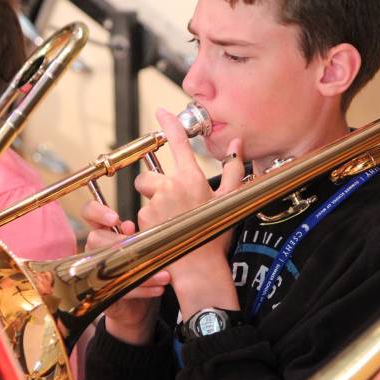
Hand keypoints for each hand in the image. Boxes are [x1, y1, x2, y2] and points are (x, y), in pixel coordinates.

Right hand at [82, 200, 169, 343]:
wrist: (138, 306)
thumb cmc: (140, 267)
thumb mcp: (143, 246)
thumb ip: (138, 234)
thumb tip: (128, 226)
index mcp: (104, 232)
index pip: (89, 213)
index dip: (97, 211)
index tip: (115, 218)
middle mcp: (95, 250)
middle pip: (96, 238)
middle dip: (122, 243)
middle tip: (146, 250)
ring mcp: (95, 273)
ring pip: (111, 264)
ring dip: (142, 270)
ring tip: (165, 275)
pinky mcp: (102, 294)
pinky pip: (122, 288)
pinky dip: (144, 287)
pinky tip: (159, 288)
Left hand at [135, 108, 244, 318]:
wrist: (199, 268)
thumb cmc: (216, 234)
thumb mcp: (230, 200)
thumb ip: (233, 169)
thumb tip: (237, 144)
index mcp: (191, 178)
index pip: (178, 143)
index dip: (169, 124)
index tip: (161, 112)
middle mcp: (170, 187)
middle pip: (149, 174)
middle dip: (155, 184)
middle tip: (172, 201)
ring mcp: (154, 204)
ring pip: (145, 195)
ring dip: (153, 202)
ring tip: (171, 219)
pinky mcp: (143, 220)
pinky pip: (142, 214)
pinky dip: (150, 220)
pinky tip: (166, 230)